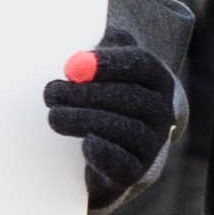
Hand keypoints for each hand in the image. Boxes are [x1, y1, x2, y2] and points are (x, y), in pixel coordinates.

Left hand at [46, 38, 180, 204]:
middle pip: (130, 97)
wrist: (113, 148)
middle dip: (85, 94)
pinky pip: (122, 162)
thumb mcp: (106, 68)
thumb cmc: (105, 97)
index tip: (76, 65)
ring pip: (123, 129)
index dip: (110, 62)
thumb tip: (97, 44)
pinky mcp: (135, 171)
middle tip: (51, 92)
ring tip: (55, 115)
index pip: (142, 64)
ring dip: (83, 120)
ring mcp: (152, 143)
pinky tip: (85, 142)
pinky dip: (103, 152)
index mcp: (157, 80)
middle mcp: (162, 112)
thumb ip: (104, 48)